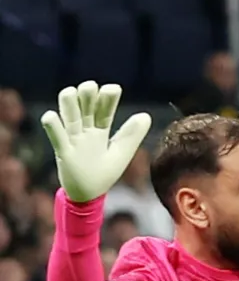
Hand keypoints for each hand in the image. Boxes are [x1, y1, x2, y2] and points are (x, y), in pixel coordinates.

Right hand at [39, 81, 151, 203]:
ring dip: (69, 105)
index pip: (104, 111)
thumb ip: (131, 135)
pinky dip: (53, 127)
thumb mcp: (121, 153)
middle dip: (87, 97)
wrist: (89, 194)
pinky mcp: (63, 153)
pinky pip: (57, 138)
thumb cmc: (105, 172)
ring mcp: (73, 141)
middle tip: (90, 86)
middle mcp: (85, 132)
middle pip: (85, 109)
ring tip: (70, 91)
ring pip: (69, 118)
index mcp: (100, 131)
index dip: (107, 99)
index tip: (113, 88)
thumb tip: (145, 115)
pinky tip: (50, 116)